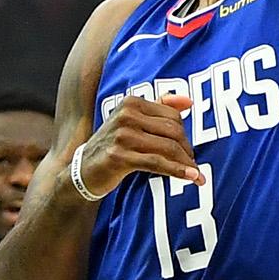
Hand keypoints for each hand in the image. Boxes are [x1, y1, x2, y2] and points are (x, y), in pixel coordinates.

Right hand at [75, 90, 202, 198]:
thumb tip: (189, 101)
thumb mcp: (132, 123)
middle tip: (194, 166)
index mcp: (132, 102)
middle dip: (187, 150)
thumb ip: (159, 108)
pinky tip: (190, 178)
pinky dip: (176, 171)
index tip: (189, 152)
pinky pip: (157, 163)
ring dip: (186, 164)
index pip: (172, 116)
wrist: (81, 172)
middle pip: (173, 130)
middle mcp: (126, 115)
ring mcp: (122, 135)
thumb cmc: (112, 146)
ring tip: (197, 176)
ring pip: (167, 147)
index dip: (185, 135)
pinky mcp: (119, 156)